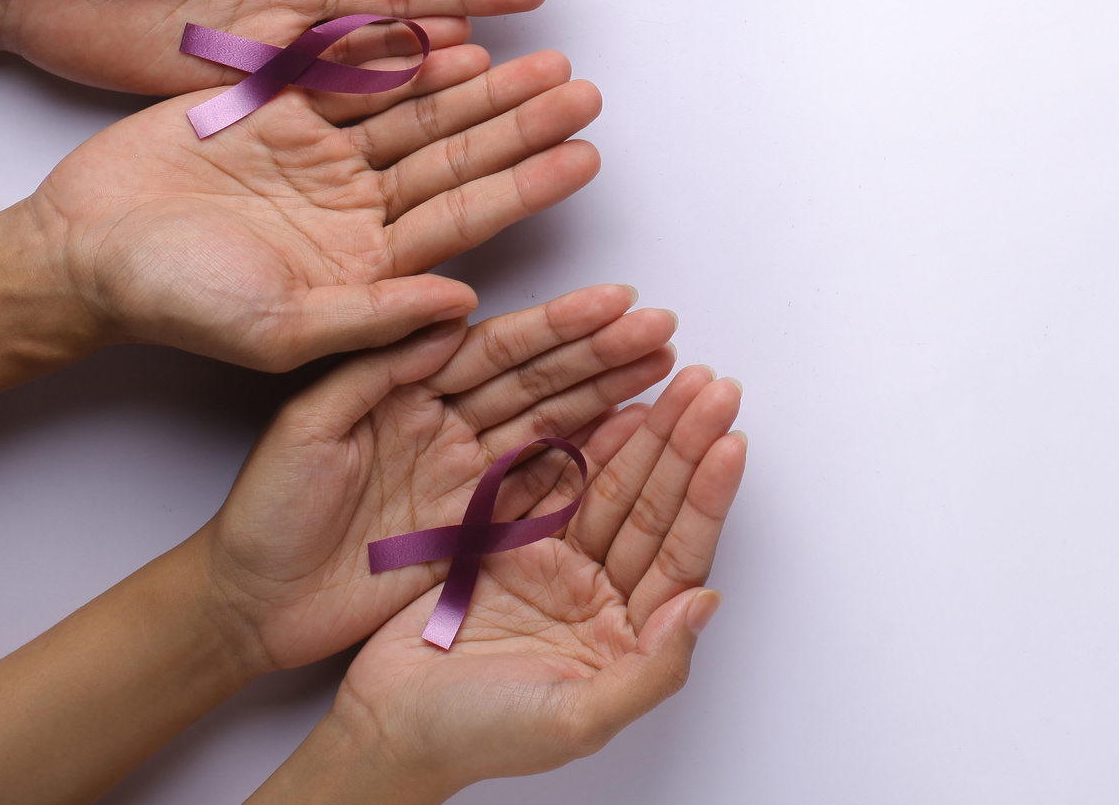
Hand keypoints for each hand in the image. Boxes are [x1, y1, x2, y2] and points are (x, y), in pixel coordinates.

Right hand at [26, 33, 600, 369]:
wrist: (81, 249)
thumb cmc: (174, 304)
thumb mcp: (280, 329)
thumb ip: (373, 317)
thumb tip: (462, 306)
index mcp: (369, 262)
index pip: (467, 215)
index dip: (527, 184)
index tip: (587, 155)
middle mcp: (357, 205)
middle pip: (456, 154)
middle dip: (521, 121)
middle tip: (583, 87)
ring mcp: (322, 154)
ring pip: (417, 109)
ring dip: (478, 83)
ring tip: (543, 51)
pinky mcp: (280, 107)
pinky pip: (352, 72)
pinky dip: (399, 52)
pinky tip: (452, 31)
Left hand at [197, 286, 679, 673]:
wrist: (248, 607)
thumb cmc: (262, 515)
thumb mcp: (307, 426)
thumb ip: (375, 369)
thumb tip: (449, 316)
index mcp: (406, 389)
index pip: (493, 347)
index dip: (556, 325)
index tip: (613, 301)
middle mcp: (444, 425)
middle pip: (536, 380)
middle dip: (602, 351)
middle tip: (661, 327)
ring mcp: (464, 478)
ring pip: (550, 427)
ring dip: (608, 396)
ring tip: (663, 368)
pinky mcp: (473, 531)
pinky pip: (541, 491)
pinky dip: (589, 466)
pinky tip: (632, 439)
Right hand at [248, 363, 744, 802]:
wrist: (388, 725)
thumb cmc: (481, 737)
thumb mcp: (578, 719)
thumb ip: (652, 668)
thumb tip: (707, 605)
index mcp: (628, 635)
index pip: (679, 555)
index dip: (706, 498)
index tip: (730, 442)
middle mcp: (601, 594)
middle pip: (653, 507)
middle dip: (685, 445)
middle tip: (712, 387)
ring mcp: (556, 563)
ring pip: (611, 486)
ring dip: (644, 434)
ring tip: (676, 382)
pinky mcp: (508, 540)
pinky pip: (554, 481)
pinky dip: (582, 443)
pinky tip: (612, 406)